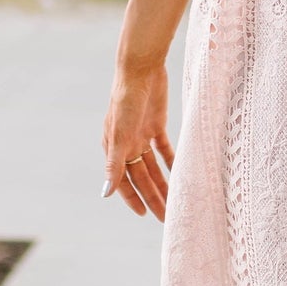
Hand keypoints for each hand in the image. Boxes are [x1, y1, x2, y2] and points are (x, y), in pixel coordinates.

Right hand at [102, 61, 173, 219]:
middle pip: (142, 177)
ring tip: (176, 200)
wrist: (141, 69)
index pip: (123, 180)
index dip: (132, 198)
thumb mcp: (119, 134)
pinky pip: (165, 149)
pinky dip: (171, 161)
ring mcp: (142, 134)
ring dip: (164, 182)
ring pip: (154, 166)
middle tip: (166, 216)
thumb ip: (114, 163)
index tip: (144, 214)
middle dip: (153, 196)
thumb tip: (105, 193)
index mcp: (114, 148)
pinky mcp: (156, 124)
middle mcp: (127, 144)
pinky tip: (181, 173)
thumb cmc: (125, 100)